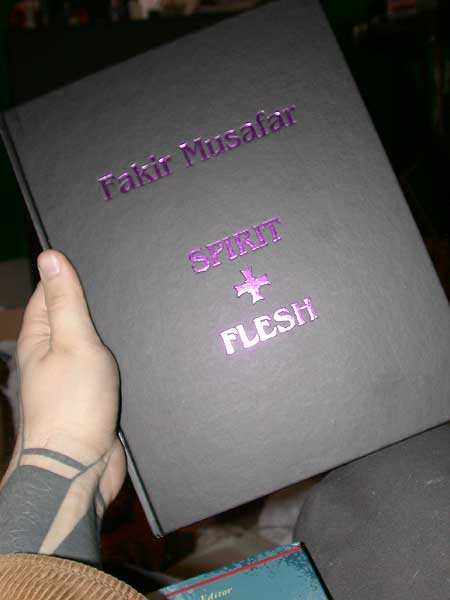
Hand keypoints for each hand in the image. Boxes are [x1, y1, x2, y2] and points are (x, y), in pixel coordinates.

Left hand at [6, 250, 125, 508]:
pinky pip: (104, 366)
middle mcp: (50, 354)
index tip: (102, 257)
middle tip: (131, 283)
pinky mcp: (90, 395)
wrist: (79, 467)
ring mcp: (70, 376)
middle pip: (72, 316)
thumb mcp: (73, 342)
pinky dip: (118, 356)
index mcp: (38, 337)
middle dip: (96, 301)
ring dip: (110, 330)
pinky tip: (140, 348)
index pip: (50, 292)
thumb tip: (50, 256)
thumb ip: (66, 300)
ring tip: (141, 311)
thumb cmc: (73, 403)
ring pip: (91, 342)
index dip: (70, 273)